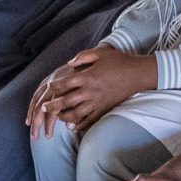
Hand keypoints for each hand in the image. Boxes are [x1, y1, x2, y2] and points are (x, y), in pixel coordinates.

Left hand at [27, 46, 154, 135]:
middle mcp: (90, 91)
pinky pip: (90, 120)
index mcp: (87, 76)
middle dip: (53, 105)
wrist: (137, 74)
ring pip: (76, 113)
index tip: (48, 88)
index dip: (54, 86)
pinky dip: (80, 125)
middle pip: (66, 101)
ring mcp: (97, 101)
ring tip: (57, 118)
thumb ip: (82, 57)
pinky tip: (73, 127)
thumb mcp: (100, 53)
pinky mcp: (104, 108)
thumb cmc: (118, 61)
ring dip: (64, 117)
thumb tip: (69, 63)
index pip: (65, 83)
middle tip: (43, 108)